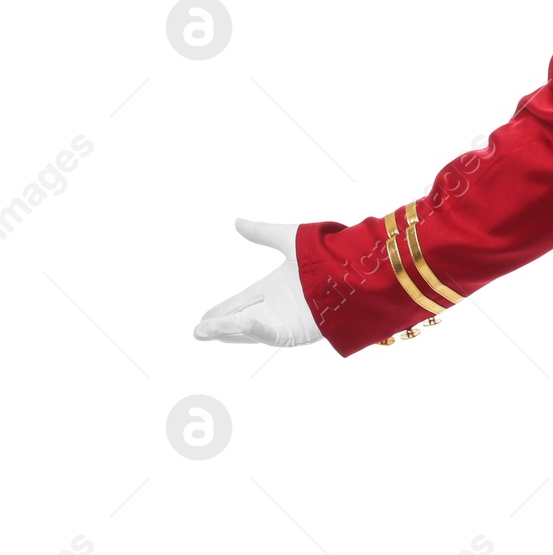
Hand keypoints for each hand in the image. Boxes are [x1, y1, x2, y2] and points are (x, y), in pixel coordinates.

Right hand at [193, 219, 323, 346]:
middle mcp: (279, 305)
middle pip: (241, 318)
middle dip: (218, 326)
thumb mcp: (288, 239)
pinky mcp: (296, 332)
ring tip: (203, 332)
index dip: (222, 309)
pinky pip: (269, 333)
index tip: (203, 318)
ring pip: (249, 330)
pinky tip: (233, 326)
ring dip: (226, 331)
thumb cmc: (325, 252)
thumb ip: (262, 232)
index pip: (242, 300)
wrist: (353, 269)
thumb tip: (236, 221)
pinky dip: (252, 331)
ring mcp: (287, 320)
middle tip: (196, 332)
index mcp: (276, 286)